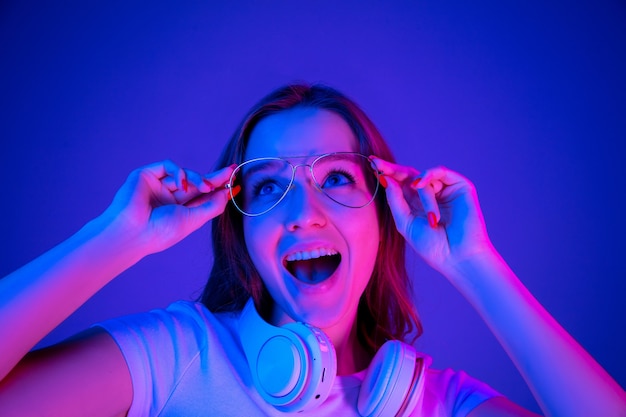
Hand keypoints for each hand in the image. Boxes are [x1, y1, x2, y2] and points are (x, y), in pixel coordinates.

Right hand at [100, 160, 233, 254]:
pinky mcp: (147, 175)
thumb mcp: (193, 219)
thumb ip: (212, 206)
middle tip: (231, 171)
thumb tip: (228, 193)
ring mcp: (158, 186)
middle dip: (215, 178)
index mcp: (179, 211)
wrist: (133, 231)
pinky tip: (182, 184)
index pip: (202, 197)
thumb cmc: (161, 231)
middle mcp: (169, 198)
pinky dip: (180, 173)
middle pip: (197, 183)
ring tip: (205, 186)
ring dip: (199, 179)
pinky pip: (169, 166)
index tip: (236, 184)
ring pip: (185, 174)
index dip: (219, 190)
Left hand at [370, 158, 493, 273]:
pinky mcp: (461, 186)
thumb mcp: (405, 223)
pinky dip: (429, 176)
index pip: (399, 184)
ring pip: (423, 178)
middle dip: (392, 169)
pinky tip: (420, 185)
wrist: (458, 258)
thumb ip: (395, 201)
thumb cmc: (432, 246)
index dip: (385, 174)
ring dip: (423, 194)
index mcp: (415, 204)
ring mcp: (445, 190)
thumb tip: (385, 179)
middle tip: (377, 164)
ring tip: (431, 217)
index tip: (370, 163)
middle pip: (408, 174)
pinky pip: (441, 172)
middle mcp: (429, 195)